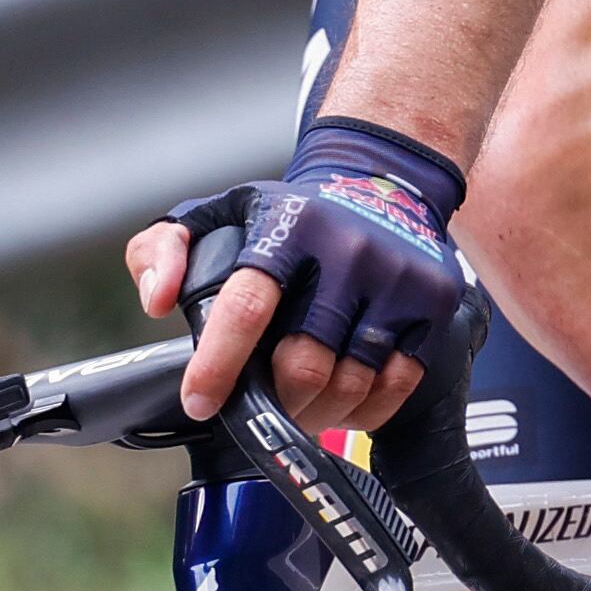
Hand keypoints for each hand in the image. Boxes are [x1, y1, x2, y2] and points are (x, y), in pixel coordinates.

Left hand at [132, 117, 481, 437]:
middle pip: (303, 363)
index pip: (246, 307)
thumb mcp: (214, 213)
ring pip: (351, 382)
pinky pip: (397, 385)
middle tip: (263, 407)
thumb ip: (162, 250)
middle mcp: (347, 249)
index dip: (218, 365)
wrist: (381, 179)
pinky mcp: (433, 303)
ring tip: (300, 406)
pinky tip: (343, 401)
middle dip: (275, 400)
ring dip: (318, 412)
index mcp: (287, 225)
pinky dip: (364, 410)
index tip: (200, 402)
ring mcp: (397, 277)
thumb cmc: (287, 214)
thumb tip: (156, 301)